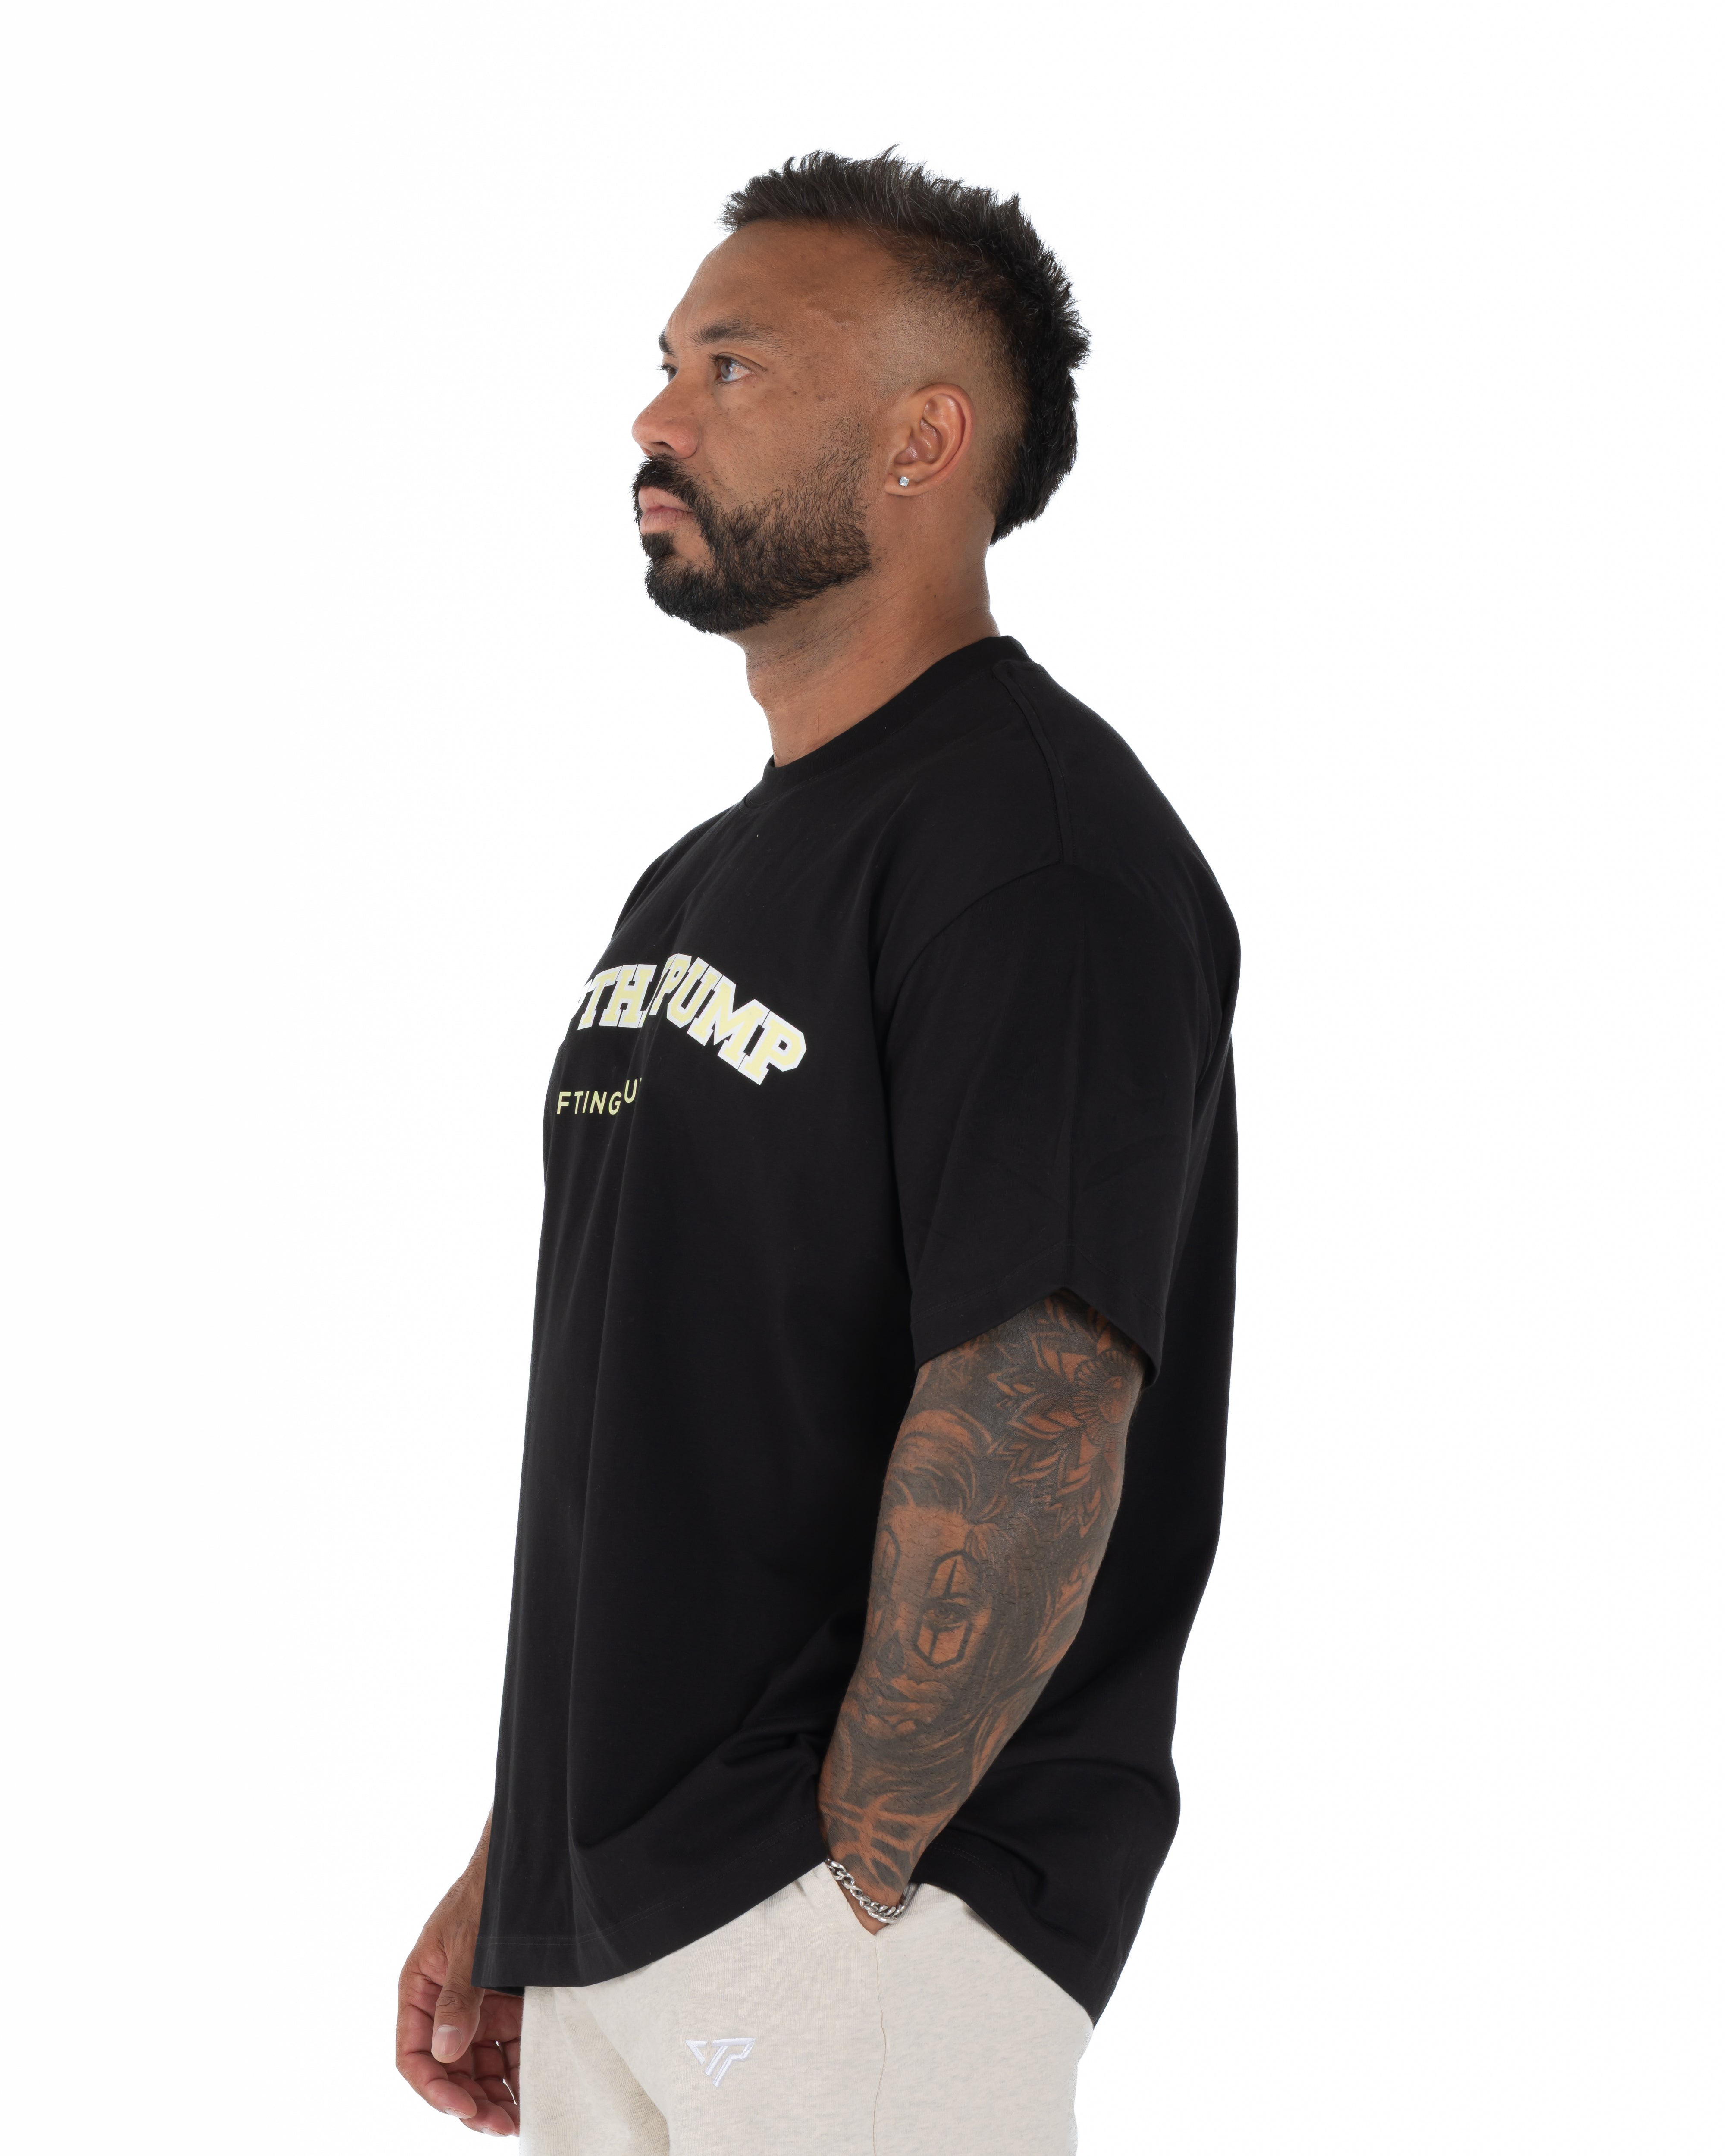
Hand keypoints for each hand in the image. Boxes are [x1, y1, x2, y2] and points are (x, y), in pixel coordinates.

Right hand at [397, 1833, 521, 2135]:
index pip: (413, 2055)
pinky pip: (504, 2049)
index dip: (435, 2088)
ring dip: (494, 2096)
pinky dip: (515, 2073)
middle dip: (470, 2102)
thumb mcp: (467, 1944)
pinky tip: (532, 2091)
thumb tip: (445, 2051)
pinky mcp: (503, 2007)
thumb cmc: (485, 1893)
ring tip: (519, 2119)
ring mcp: (474, 2008)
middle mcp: (442, 2006)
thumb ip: (458, 1997)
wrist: (522, 1864)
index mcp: (419, 1990)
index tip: (465, 2108)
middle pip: (447, 2070)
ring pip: (476, 2068)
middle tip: (501, 2124)